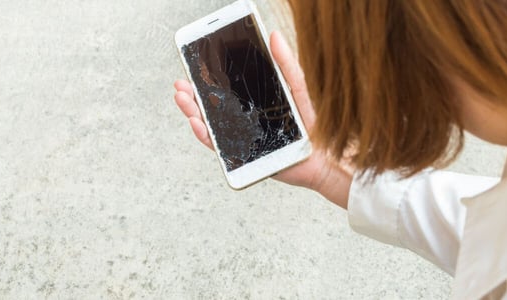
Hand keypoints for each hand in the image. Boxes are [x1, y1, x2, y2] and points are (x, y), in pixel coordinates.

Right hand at [174, 31, 350, 207]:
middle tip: (181, 82)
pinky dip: (205, 135)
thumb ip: (285, 64)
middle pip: (212, 107)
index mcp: (254, 103)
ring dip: (192, 111)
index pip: (225, 91)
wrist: (325, 156)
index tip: (194, 66)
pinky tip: (197, 121)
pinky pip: (219, 147)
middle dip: (193, 95)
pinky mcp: (243, 156)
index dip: (207, 80)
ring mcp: (242, 138)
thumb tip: (274, 35)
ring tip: (182, 97)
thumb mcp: (298, 87)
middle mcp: (244, 121)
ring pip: (210, 125)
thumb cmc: (314, 125)